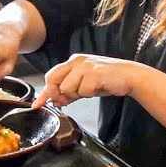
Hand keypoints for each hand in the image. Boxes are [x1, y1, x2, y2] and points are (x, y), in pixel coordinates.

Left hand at [31, 54, 145, 108]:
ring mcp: (85, 66)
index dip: (44, 92)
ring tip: (91, 89)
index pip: (52, 76)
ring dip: (78, 94)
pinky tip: (98, 88)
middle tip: (67, 100)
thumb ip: (70, 93)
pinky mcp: (93, 73)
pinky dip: (89, 94)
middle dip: (58, 93)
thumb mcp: (85, 86)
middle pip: (53, 79)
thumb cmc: (108, 80)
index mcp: (73, 62)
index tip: (36, 105)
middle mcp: (76, 61)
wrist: (129, 76)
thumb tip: (56, 102)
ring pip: (67, 88)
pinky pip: (82, 91)